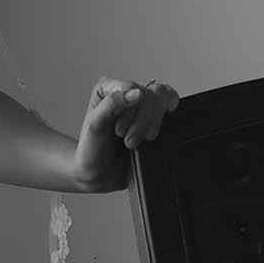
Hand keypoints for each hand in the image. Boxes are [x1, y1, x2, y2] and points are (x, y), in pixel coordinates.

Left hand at [73, 76, 179, 192]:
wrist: (100, 175)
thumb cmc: (92, 151)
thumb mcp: (94, 126)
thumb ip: (112, 104)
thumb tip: (136, 93)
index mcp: (109, 88)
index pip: (132, 87)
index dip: (130, 112)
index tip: (119, 131)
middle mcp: (127, 93)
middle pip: (151, 93)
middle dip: (142, 120)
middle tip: (128, 140)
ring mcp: (143, 105)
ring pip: (164, 98)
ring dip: (152, 123)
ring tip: (136, 141)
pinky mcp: (155, 118)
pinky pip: (170, 109)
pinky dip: (161, 125)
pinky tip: (147, 138)